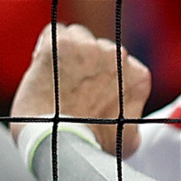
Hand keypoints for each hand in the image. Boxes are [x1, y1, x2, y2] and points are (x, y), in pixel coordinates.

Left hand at [11, 23, 150, 144]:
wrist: (61, 145)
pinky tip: (43, 67)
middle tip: (70, 88)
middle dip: (86, 64)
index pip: (121, 64)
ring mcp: (89, 47)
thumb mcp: (127, 139)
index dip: (102, 76)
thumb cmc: (91, 146)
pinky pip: (53, 34)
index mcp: (138, 76)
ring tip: (55, 79)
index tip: (89, 92)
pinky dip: (47, 48)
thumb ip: (132, 118)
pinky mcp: (60, 44)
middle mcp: (118, 56)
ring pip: (77, 37)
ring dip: (68, 54)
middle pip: (99, 48)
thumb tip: (130, 117)